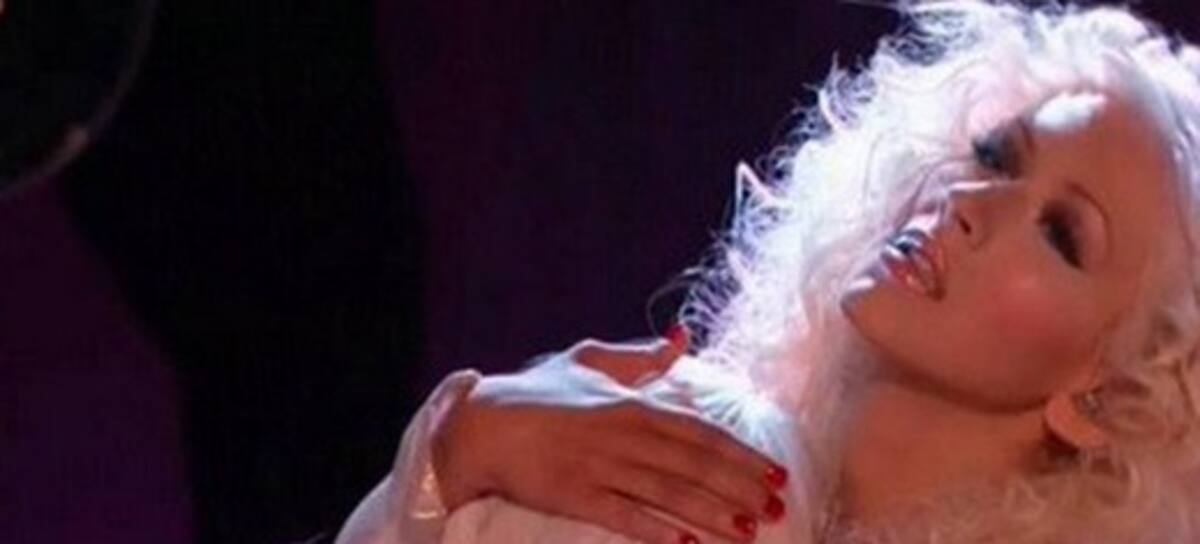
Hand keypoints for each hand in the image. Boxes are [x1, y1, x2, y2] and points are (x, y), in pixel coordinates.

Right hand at [432, 331, 787, 543]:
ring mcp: (599, 467)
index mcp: (631, 403)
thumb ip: (640, 357)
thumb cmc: (539, 392)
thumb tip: (682, 337)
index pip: (700, 431)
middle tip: (778, 509)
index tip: (776, 471)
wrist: (482, 424)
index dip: (741, 454)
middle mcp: (622, 434)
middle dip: (741, 489)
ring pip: (668, 494)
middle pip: (694, 465)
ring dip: (713, 515)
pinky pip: (623, 517)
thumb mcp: (589, 361)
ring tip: (750, 532)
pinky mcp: (574, 496)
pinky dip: (656, 531)